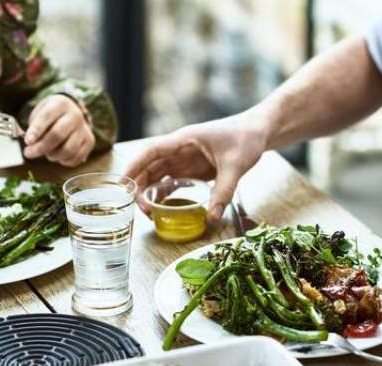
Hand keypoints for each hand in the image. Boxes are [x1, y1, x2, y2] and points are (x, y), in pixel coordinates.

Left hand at [23, 95, 94, 166]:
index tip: (27, 141)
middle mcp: (75, 115)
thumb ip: (34, 128)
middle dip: (41, 147)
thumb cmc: (50, 116)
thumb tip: (31, 145)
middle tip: (29, 153)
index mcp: (60, 104)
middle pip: (58, 135)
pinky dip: (64, 161)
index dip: (36, 130)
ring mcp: (84, 129)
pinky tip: (57, 156)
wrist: (70, 113)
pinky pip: (76, 157)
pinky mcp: (90, 141)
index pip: (47, 117)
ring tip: (46, 153)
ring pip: (68, 149)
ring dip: (53, 156)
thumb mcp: (39, 114)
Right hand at [124, 113, 266, 221]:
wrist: (259, 131)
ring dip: (151, 192)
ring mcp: (187, 159)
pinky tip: (163, 209)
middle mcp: (181, 149)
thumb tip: (211, 217)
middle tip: (140, 209)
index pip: (151, 152)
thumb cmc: (246, 138)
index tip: (122, 184)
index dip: (134, 166)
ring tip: (149, 213)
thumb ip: (224, 191)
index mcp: (184, 140)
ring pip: (160, 175)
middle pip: (151, 166)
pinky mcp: (195, 168)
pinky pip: (174, 181)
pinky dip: (166, 194)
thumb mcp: (236, 165)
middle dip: (140, 186)